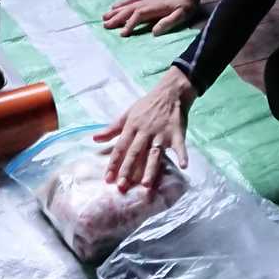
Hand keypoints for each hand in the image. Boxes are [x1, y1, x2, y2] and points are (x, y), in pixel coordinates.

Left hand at [94, 67, 194, 189]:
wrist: (170, 92)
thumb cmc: (146, 105)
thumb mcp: (127, 114)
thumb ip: (111, 129)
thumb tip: (94, 139)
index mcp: (132, 126)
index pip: (120, 147)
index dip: (113, 163)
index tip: (107, 179)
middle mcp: (145, 131)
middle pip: (135, 153)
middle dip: (128, 170)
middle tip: (122, 187)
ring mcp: (161, 133)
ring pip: (154, 153)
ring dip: (151, 169)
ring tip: (146, 184)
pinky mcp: (177, 133)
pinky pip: (180, 146)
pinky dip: (182, 155)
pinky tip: (184, 166)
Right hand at [102, 0, 202, 37]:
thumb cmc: (185, 5)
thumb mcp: (181, 15)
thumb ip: (168, 22)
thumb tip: (154, 32)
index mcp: (154, 8)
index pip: (138, 16)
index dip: (129, 24)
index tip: (122, 34)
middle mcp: (146, 2)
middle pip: (128, 10)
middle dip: (116, 18)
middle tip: (105, 26)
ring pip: (127, 4)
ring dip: (115, 11)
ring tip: (104, 17)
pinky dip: (121, 2)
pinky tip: (114, 6)